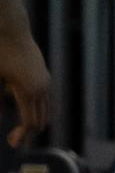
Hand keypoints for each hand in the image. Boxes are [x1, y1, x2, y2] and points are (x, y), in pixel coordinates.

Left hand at [0, 33, 50, 147]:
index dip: (21, 135)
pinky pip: (44, 99)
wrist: (10, 29)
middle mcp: (42, 88)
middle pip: (41, 119)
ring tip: (18, 127)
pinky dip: (36, 108)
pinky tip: (22, 108)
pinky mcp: (44, 75)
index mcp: (28, 91)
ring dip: (33, 119)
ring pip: (45, 109)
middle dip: (27, 131)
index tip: (11, 143)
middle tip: (12, 139)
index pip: (30, 122)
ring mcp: (45, 81)